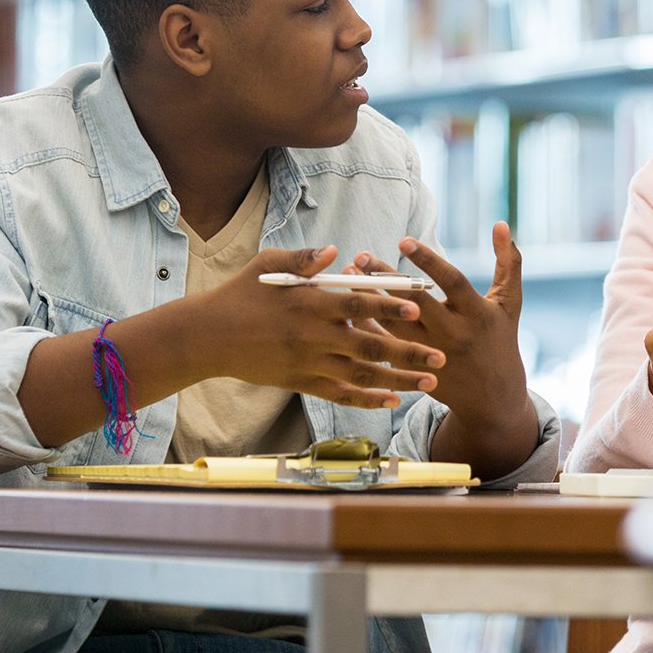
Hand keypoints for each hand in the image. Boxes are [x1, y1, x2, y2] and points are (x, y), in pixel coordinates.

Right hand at [201, 245, 445, 409]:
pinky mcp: (302, 383)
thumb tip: (336, 251)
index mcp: (310, 303)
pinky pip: (341, 395)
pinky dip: (368, 400)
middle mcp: (314, 336)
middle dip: (409, 352)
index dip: (389, 307)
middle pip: (370, 347)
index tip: (418, 308)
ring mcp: (309, 363)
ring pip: (362, 376)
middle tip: (443, 357)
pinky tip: (393, 401)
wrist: (208, 337)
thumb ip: (306, 259)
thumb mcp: (270, 265)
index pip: (357, 305)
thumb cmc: (242, 294)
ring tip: (431, 382)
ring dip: (399, 380)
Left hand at [347, 223, 528, 417]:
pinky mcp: (414, 370)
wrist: (493, 397)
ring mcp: (431, 355)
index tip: (403, 240)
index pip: (451, 282)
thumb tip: (501, 224)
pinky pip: (384, 345)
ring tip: (348, 273)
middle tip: (361, 256)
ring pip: (392, 324)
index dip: (427, 261)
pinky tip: (348, 304)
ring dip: (368, 298)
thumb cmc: (501, 339)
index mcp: (476, 314)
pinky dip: (365, 325)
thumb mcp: (510, 303)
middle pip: (414, 303)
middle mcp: (453, 335)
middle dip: (386, 277)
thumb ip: (508, 262)